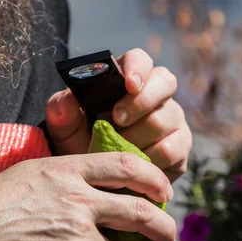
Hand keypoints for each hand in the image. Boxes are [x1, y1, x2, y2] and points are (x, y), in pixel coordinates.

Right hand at [0, 152, 174, 240]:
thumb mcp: (31, 172)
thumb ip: (65, 174)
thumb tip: (89, 184)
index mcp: (69, 170)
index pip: (124, 165)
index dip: (153, 177)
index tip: (164, 190)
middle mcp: (79, 198)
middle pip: (139, 210)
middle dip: (162, 226)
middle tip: (168, 238)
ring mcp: (77, 232)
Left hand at [46, 48, 192, 181]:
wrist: (97, 180)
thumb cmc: (83, 144)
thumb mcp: (65, 129)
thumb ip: (61, 111)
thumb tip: (66, 101)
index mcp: (129, 80)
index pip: (140, 60)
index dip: (138, 69)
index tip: (128, 84)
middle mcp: (158, 95)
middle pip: (165, 83)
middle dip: (140, 102)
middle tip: (117, 120)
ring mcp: (173, 120)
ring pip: (165, 120)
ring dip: (137, 137)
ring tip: (116, 149)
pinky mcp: (181, 148)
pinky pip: (172, 150)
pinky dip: (149, 160)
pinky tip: (134, 167)